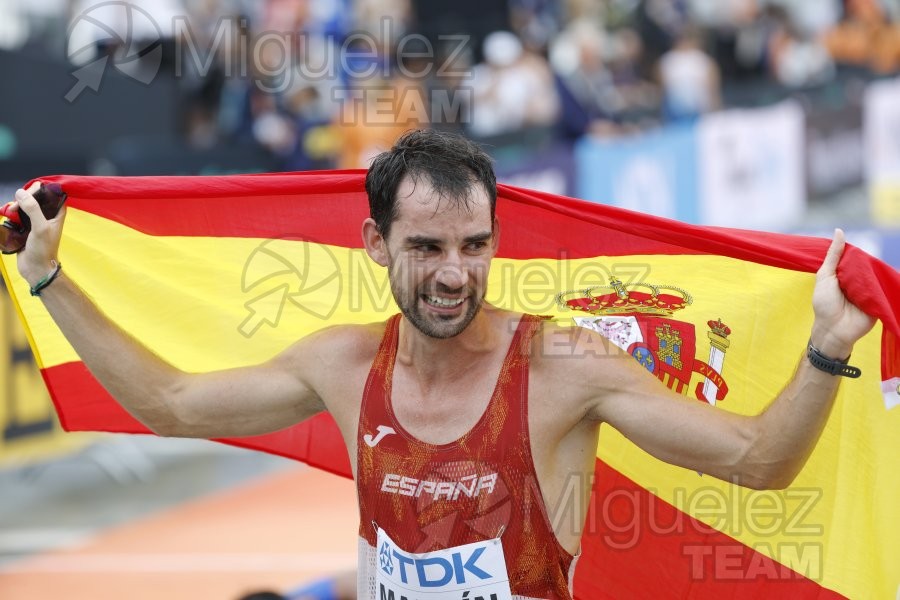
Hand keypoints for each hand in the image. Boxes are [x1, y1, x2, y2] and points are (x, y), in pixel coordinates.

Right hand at [12, 181, 67, 286]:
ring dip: (15, 206)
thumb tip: (21, 192)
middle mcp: (47, 216)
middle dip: (24, 198)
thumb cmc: (43, 249)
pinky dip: (11, 214)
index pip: (51, 194)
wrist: (36, 269)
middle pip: (35, 198)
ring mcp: (35, 221)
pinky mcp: (24, 228)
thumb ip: (33, 209)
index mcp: (57, 214)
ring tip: (10, 212)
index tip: (29, 191)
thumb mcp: (41, 227)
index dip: (40, 189)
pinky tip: (7, 216)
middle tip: (15, 206)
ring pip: (24, 206)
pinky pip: (17, 215)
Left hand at [810, 229, 875, 357]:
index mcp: (845, 274)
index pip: (855, 258)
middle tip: (860, 271)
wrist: (833, 330)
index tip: (856, 252)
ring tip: (866, 280)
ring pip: (877, 276)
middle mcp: (859, 281)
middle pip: (868, 266)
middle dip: (867, 264)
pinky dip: (884, 285)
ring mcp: (870, 291)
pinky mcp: (880, 301)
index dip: (856, 254)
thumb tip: (839, 231)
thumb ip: (833, 256)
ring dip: (875, 275)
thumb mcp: (825, 276)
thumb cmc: (824, 304)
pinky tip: (883, 281)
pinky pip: (885, 290)